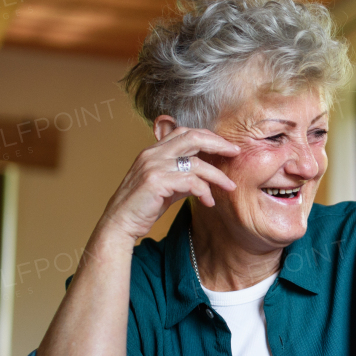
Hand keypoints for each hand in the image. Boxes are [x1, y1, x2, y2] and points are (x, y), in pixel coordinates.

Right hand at [98, 126, 239, 243]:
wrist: (120, 222)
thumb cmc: (143, 206)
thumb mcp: (166, 187)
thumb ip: (184, 178)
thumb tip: (206, 178)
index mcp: (154, 151)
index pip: (185, 132)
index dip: (208, 137)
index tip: (226, 146)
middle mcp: (153, 153)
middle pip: (193, 137)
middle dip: (218, 143)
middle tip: (235, 153)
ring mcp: (153, 165)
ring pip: (196, 163)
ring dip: (217, 175)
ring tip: (230, 186)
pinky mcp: (155, 181)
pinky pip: (190, 182)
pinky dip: (204, 190)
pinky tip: (209, 201)